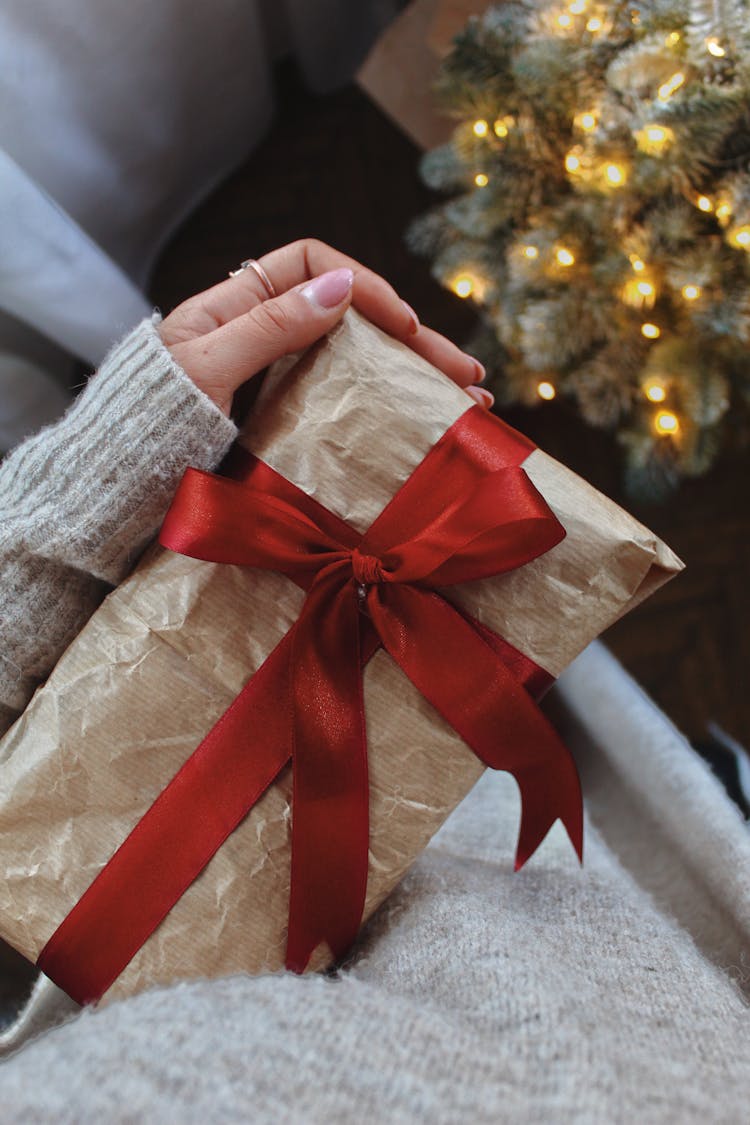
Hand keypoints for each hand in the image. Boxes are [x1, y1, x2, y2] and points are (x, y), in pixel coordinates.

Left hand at [157, 239, 492, 415]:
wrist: (119, 491)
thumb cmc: (148, 427)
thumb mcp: (204, 368)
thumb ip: (268, 327)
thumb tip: (339, 287)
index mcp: (237, 305)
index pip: (311, 264)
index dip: (361, 285)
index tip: (400, 326)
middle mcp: (263, 337)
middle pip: (350, 319)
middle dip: (413, 341)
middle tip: (465, 372)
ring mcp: (277, 383)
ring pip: (357, 364)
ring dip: (413, 378)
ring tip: (467, 401)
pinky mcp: (284, 424)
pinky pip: (343, 404)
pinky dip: (386, 409)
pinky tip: (421, 425)